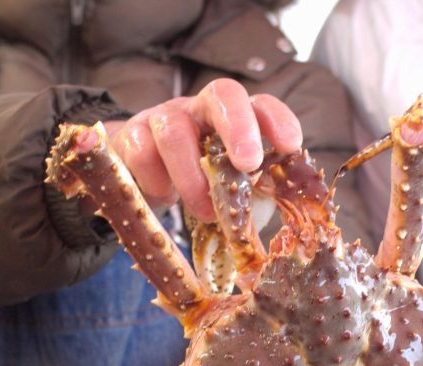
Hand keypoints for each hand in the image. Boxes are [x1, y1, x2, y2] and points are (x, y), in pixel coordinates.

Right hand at [102, 78, 301, 221]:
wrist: (137, 176)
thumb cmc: (196, 181)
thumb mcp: (227, 184)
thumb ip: (251, 191)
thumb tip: (280, 213)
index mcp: (234, 120)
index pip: (261, 105)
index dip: (278, 120)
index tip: (291, 146)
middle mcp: (201, 109)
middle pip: (222, 95)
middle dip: (238, 128)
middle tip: (248, 164)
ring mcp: (163, 117)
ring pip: (175, 132)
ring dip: (192, 177)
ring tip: (205, 211)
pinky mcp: (131, 135)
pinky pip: (141, 152)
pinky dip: (156, 181)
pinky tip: (164, 198)